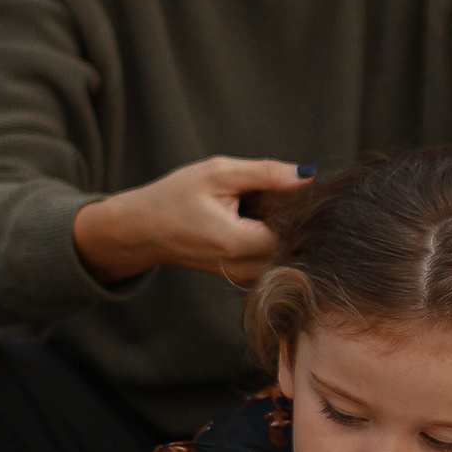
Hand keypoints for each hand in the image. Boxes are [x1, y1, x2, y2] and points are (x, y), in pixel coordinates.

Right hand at [72, 154, 308, 285]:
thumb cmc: (176, 197)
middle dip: (290, 217)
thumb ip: (266, 174)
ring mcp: (244, 277)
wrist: (143, 229)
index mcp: (238, 244)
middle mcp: (244, 269)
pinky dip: (269, 237)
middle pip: (294, 243)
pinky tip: (250, 220)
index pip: (295, 228)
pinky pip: (272, 258)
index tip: (277, 186)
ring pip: (285, 252)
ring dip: (279, 227)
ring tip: (252, 207)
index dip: (296, 205)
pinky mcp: (243, 278)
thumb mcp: (219, 173)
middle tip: (263, 194)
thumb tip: (308, 175)